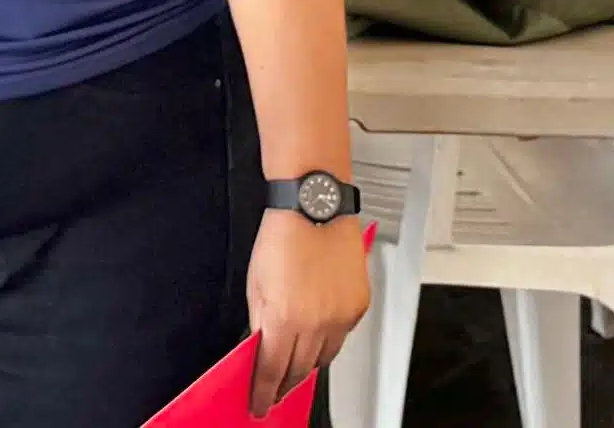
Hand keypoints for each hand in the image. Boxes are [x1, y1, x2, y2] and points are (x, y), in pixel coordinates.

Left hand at [245, 213, 367, 412]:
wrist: (315, 208)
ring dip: (308, 362)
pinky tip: (317, 332)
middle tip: (275, 387)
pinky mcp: (358, 308)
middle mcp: (317, 323)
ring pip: (325, 357)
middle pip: (301, 369)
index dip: (264, 392)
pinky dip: (328, 339)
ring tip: (295, 360)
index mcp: (284, 318)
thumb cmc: (281, 236)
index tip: (260, 404)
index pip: (273, 370)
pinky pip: (342, 336)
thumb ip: (259, 319)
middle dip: (286, 381)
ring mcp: (341, 317)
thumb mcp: (255, 282)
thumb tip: (259, 346)